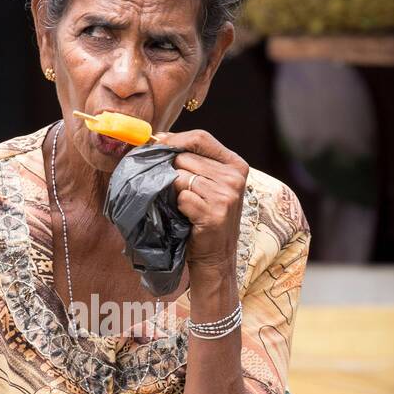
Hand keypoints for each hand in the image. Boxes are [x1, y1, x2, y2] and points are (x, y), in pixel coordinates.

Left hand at [158, 130, 248, 272]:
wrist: (216, 256)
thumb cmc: (206, 216)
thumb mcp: (209, 183)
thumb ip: (193, 159)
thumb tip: (160, 137)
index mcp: (236, 164)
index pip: (201, 137)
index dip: (175, 139)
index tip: (157, 144)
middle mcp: (234, 177)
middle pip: (186, 157)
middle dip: (172, 170)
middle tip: (176, 189)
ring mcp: (227, 195)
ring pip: (180, 176)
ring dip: (175, 191)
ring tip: (186, 205)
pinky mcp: (214, 213)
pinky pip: (181, 197)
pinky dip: (178, 206)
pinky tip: (188, 216)